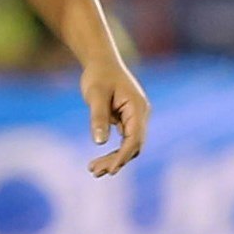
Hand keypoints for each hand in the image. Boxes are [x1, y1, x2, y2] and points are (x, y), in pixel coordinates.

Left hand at [80, 61, 149, 176]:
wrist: (101, 62)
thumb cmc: (99, 75)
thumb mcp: (95, 95)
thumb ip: (98, 118)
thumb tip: (100, 142)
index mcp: (137, 107)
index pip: (134, 138)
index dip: (123, 156)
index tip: (110, 169)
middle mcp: (141, 115)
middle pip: (133, 146)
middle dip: (116, 161)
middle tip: (94, 172)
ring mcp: (136, 118)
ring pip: (129, 146)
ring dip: (114, 159)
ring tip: (93, 170)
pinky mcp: (128, 120)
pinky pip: (124, 141)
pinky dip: (113, 152)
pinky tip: (98, 161)